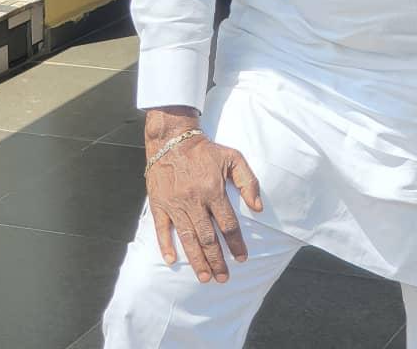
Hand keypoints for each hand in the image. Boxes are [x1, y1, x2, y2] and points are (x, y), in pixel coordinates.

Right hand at [145, 106, 261, 283]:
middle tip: (223, 278)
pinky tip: (173, 261)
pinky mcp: (159, 204)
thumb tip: (258, 207)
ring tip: (205, 278)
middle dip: (217, 261)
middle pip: (208, 238)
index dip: (236, 243)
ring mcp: (175, 204)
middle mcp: (194, 200)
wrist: (172, 139)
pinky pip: (162, 229)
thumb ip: (248, 182)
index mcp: (213, 190)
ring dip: (197, 260)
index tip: (242, 258)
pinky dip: (166, 246)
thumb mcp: (233, 158)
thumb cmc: (206, 150)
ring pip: (188, 238)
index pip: (228, 224)